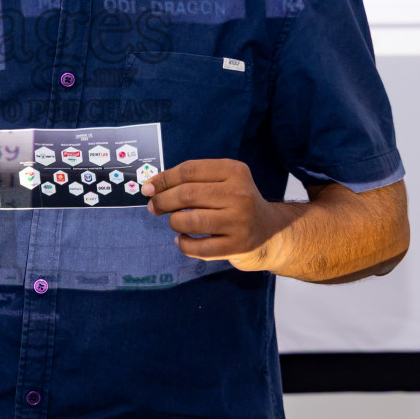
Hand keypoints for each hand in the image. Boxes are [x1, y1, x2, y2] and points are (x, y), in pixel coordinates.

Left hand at [143, 158, 290, 271]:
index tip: (148, 188)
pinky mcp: (237, 246)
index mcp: (235, 171)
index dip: (163, 179)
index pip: (189, 170)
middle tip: (153, 207)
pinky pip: (198, 248)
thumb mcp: (223, 182)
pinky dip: (183, 244)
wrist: (272, 232)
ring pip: (189, 221)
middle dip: (162, 201)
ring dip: (174, 222)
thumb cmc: (236, 203)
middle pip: (187, 194)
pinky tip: (183, 240)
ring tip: (176, 223)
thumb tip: (150, 188)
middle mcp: (240, 194)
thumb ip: (190, 181)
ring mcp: (240, 222)